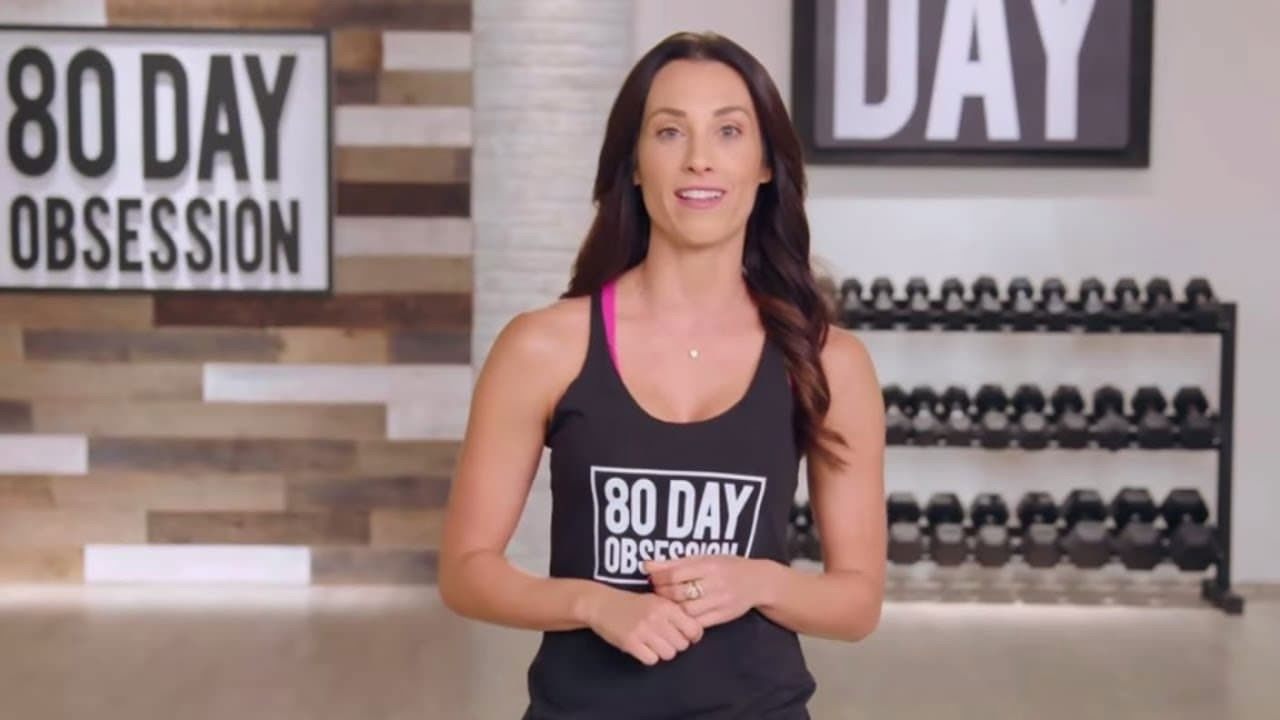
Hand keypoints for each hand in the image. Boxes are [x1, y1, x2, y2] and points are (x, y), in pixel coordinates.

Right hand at [581, 586, 704, 665]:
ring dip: (662, 651)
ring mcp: (643, 631)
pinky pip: (651, 660)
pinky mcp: (630, 643)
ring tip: (653, 643)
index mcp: (666, 606)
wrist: (601, 604)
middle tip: (665, 639)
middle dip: (676, 644)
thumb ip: (675, 612)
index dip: (692, 636)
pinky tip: (642, 647)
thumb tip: (695, 631)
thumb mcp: (656, 600)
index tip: (686, 636)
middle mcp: (656, 618)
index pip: (693, 629)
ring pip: (669, 654)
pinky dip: (649, 656)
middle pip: (682, 645)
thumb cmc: (632, 603)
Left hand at [644, 555, 768, 628]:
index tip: (653, 579)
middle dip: (662, 593)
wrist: (757, 582)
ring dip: (671, 609)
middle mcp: (714, 584)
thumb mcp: (704, 558)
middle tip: (657, 592)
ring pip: (686, 610)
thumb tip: (647, 566)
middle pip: (678, 593)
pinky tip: (680, 615)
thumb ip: (675, 563)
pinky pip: (698, 623)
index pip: (675, 574)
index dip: (659, 578)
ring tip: (666, 604)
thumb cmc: (727, 566)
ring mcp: (719, 602)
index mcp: (708, 566)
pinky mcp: (723, 617)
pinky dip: (685, 620)